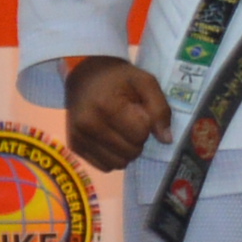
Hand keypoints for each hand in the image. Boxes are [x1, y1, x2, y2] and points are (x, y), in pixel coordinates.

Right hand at [62, 55, 173, 174]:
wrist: (85, 75)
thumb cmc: (118, 79)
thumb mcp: (145, 82)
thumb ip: (160, 108)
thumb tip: (166, 140)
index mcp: (106, 105)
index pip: (140, 134)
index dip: (145, 124)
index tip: (137, 111)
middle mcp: (88, 124)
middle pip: (131, 152)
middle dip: (137, 139)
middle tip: (129, 122)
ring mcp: (79, 137)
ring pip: (119, 163)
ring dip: (126, 151)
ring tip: (120, 131)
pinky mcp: (75, 147)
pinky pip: (105, 166)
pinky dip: (112, 156)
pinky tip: (109, 139)